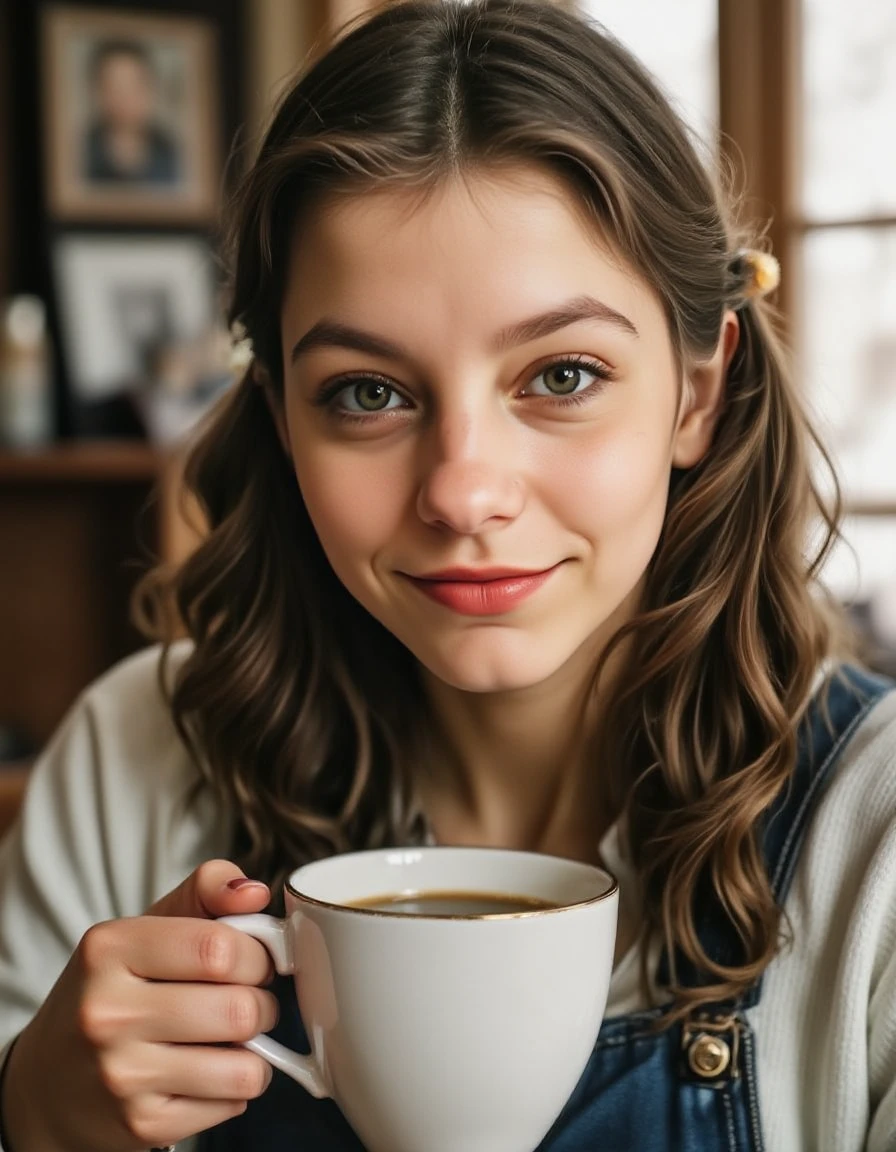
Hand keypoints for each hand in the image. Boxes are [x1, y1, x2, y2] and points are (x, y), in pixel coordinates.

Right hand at [1, 860, 277, 1151]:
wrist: (49, 1082)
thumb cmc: (116, 990)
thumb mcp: (148, 926)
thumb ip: (206, 892)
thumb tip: (254, 893)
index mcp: (110, 949)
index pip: (220, 947)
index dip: (257, 954)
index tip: (252, 959)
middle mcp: (108, 1013)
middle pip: (239, 1008)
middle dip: (263, 1003)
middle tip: (246, 1000)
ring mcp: (122, 1075)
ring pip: (246, 1064)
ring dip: (256, 1050)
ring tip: (231, 1037)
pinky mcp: (141, 1124)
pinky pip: (232, 1103)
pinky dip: (234, 1087)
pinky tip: (206, 1072)